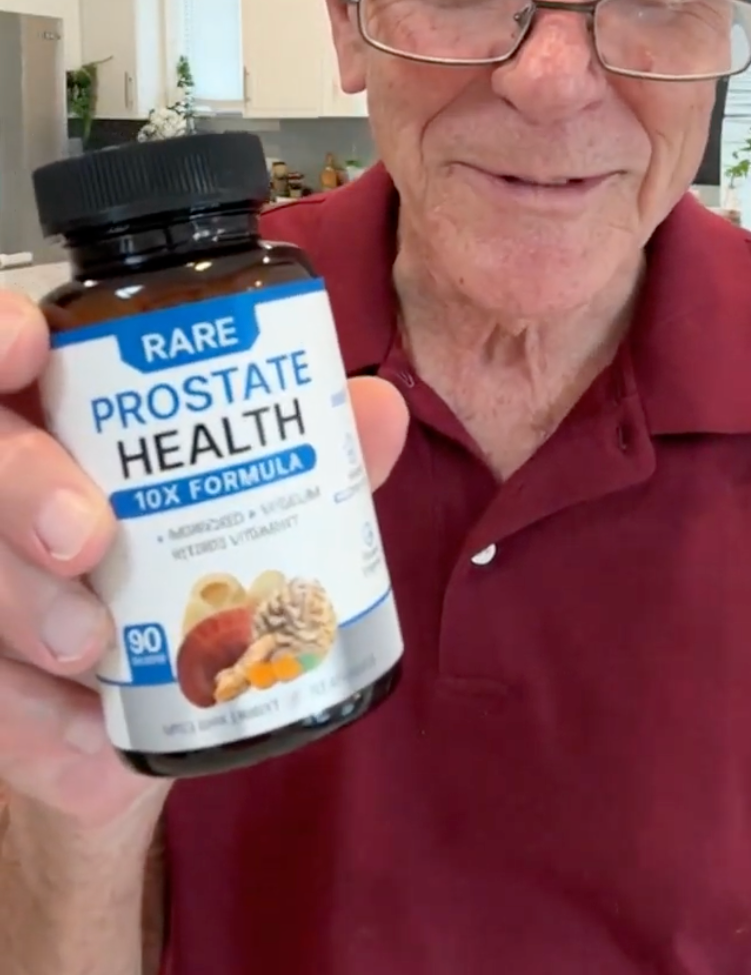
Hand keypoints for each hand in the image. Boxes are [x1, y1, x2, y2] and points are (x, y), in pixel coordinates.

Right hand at [0, 290, 408, 830]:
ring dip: (24, 608)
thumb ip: (312, 462)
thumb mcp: (256, 515)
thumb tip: (377, 410)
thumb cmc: (190, 577)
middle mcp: (2, 484)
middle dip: (21, 484)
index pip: (1, 342)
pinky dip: (37, 724)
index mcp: (57, 414)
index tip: (31, 348)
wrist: (135, 721)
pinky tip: (94, 744)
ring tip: (93, 651)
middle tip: (86, 538)